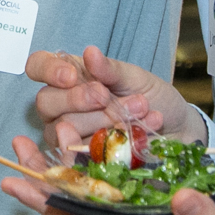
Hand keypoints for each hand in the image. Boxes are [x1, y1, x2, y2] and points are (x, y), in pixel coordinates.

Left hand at [0, 138, 214, 214]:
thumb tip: (180, 196)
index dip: (46, 200)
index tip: (13, 180)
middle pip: (80, 203)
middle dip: (46, 176)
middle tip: (15, 145)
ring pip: (97, 193)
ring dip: (68, 167)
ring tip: (41, 138)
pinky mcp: (164, 208)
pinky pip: (122, 188)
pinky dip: (102, 166)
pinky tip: (93, 146)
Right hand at [26, 45, 199, 155]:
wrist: (176, 128)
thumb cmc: (150, 97)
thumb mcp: (135, 78)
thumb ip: (110, 69)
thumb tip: (90, 53)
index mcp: (68, 77)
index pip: (38, 66)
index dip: (48, 70)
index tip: (71, 75)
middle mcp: (61, 107)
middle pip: (46, 103)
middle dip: (76, 99)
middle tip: (105, 96)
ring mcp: (68, 135)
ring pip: (65, 130)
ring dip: (103, 119)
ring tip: (139, 108)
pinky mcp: (81, 161)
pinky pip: (84, 154)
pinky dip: (115, 140)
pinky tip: (140, 131)